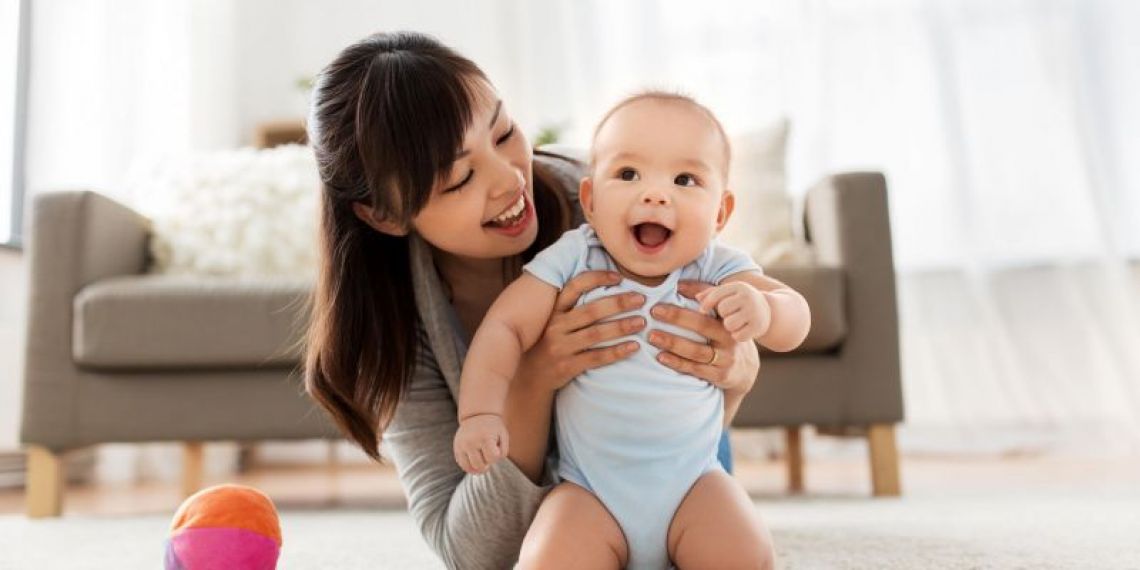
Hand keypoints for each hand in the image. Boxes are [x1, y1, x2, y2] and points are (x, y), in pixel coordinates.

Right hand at [454, 413, 509, 474]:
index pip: (492, 458)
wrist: (477, 415)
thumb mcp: (503, 435)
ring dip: (479, 467)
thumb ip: (502, 452)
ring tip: (482, 459)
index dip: (496, 456)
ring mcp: (462, 445)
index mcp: (485, 437)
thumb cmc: (492, 427)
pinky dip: (470, 467)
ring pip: (471, 468)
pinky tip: (475, 462)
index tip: (495, 448)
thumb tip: (488, 465)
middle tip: (488, 453)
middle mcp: (471, 442)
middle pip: (481, 465)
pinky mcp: (456, 448)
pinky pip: (462, 465)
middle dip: (487, 462)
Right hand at [517, 271, 645, 392]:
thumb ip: (573, 307)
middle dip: (618, 303)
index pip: (575, 287)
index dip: (597, 278)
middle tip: (641, 299)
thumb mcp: (554, 322)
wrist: (530, 376)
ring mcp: (560, 347)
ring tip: (641, 322)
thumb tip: (608, 287)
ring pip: (595, 334)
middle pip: (591, 311)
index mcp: (554, 310)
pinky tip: (634, 347)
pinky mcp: (567, 366)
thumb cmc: (549, 343)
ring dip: (621, 327)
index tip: (619, 277)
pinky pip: (596, 357)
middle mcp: (555, 326)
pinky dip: (617, 352)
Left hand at [646, 280, 760, 394]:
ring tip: (652, 336)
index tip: (669, 293)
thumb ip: (704, 297)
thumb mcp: (720, 316)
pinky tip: (661, 357)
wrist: (745, 368)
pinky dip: (677, 362)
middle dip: (677, 317)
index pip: (711, 305)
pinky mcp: (720, 375)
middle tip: (654, 311)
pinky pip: (695, 368)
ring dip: (673, 343)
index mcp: (728, 319)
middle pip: (702, 326)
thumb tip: (678, 284)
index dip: (693, 295)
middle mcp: (729, 338)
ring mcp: (726, 358)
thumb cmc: (724, 334)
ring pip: (696, 350)